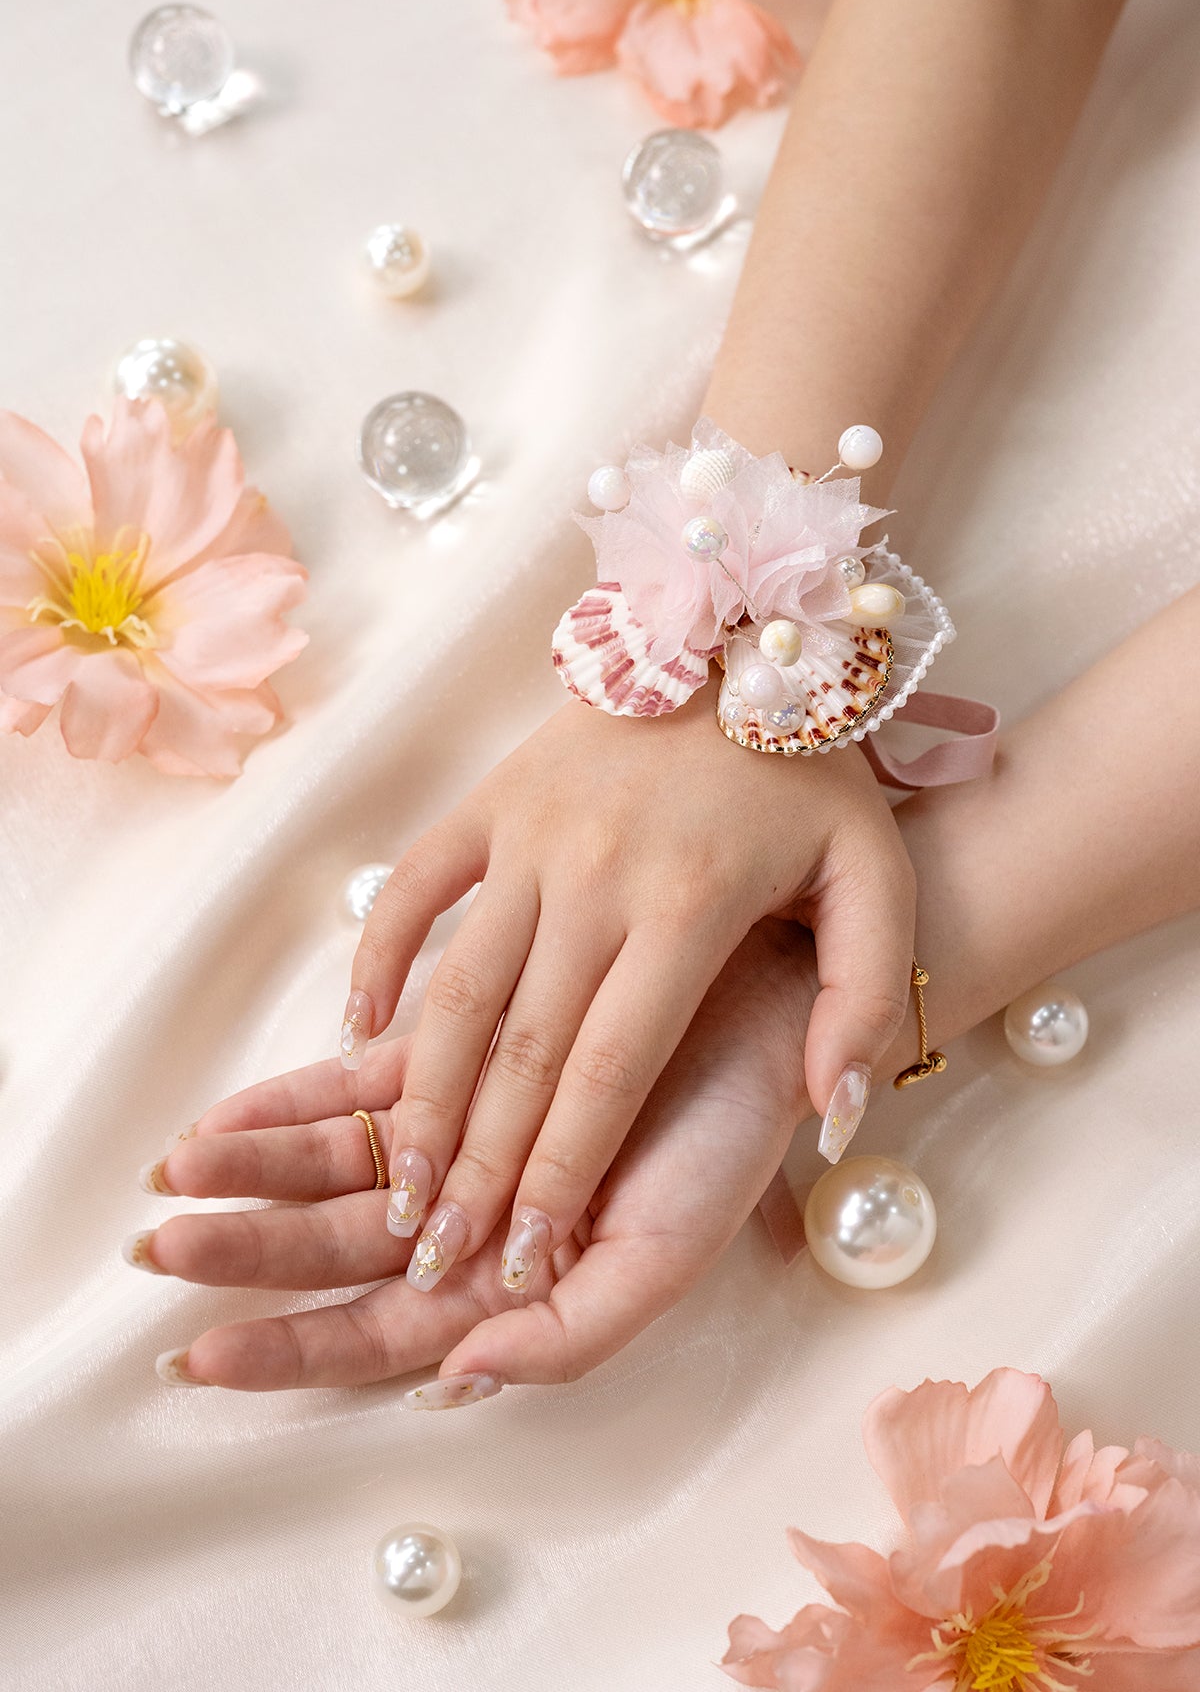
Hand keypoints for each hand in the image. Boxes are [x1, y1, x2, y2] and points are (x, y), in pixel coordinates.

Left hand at [135, 922, 818, 1390]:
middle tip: (158, 1252)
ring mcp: (458, 1128)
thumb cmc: (722, 1142)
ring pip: (335, 1165)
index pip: (380, 1334)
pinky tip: (231, 1108)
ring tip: (175, 1173)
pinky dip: (295, 1098)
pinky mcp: (455, 1052)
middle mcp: (470, 1213)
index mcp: (511, 1281)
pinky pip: (358, 1082)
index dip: (294, 1350)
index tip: (205, 1356)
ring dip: (254, 1170)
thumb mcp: (666, 1257)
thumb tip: (451, 1382)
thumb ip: (568, 1337)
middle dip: (246, 1253)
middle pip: (336, 1249)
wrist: (765, 1017)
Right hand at [343, 687, 912, 1300]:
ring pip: (456, 989)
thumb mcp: (879, 883)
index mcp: (690, 910)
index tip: (525, 1262)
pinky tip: (358, 1037)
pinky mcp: (491, 799)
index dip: (560, 1179)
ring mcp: (530, 834)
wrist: (748, 631)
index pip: (606, 1077)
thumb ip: (865, 1002)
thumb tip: (832, 1117)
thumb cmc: (816, 778)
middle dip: (479, 1167)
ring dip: (422, 1093)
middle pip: (519, 1053)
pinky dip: (378, 961)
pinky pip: (414, 887)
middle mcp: (596, 878)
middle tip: (439, 1257)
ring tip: (400, 1183)